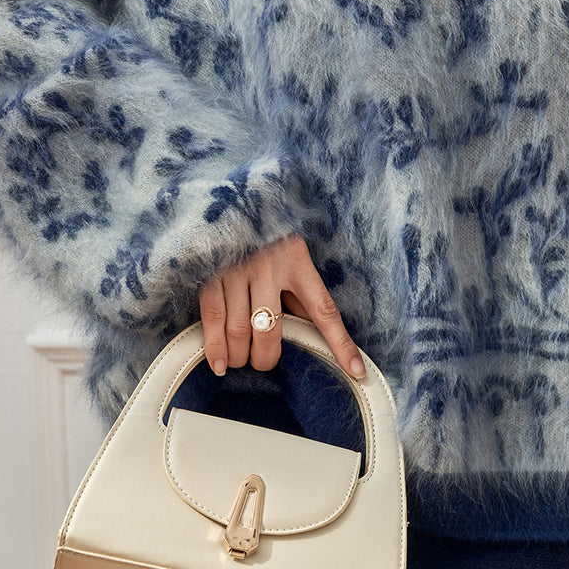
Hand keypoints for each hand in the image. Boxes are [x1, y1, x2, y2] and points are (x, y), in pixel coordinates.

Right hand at [198, 233, 367, 381]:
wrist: (230, 197)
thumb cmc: (266, 234)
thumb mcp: (293, 254)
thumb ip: (300, 290)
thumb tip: (312, 332)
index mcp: (298, 261)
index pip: (325, 310)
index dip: (341, 344)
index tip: (356, 371)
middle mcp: (270, 266)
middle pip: (272, 329)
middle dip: (267, 357)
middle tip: (264, 363)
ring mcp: (238, 269)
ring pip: (241, 329)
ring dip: (240, 356)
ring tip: (240, 361)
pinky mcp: (211, 273)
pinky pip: (214, 319)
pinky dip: (216, 347)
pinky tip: (218, 363)